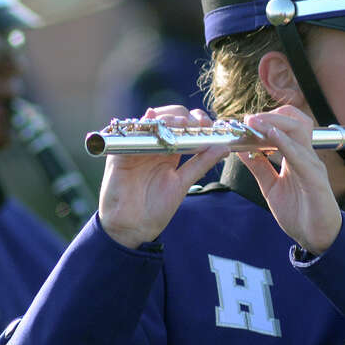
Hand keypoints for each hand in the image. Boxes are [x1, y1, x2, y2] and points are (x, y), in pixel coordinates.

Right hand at [97, 106, 227, 248]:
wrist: (132, 227)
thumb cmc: (156, 207)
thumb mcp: (182, 183)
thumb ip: (200, 164)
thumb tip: (223, 148)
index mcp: (170, 151)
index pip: (185, 125)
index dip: (198, 120)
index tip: (210, 126)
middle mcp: (154, 145)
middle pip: (170, 118)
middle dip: (185, 116)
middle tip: (198, 124)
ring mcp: (137, 146)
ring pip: (152, 121)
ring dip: (168, 118)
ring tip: (182, 124)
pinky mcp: (121, 151)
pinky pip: (131, 133)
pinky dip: (142, 124)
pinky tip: (153, 121)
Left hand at [236, 106, 341, 253]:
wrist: (317, 238)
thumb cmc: (299, 212)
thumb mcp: (271, 187)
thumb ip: (259, 167)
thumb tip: (241, 149)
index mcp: (297, 156)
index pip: (288, 126)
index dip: (268, 119)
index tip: (246, 122)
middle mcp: (307, 156)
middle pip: (295, 122)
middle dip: (271, 116)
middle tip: (249, 119)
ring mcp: (312, 166)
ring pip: (299, 132)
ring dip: (275, 125)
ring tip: (254, 122)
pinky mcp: (316, 181)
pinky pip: (301, 157)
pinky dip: (286, 144)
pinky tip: (272, 137)